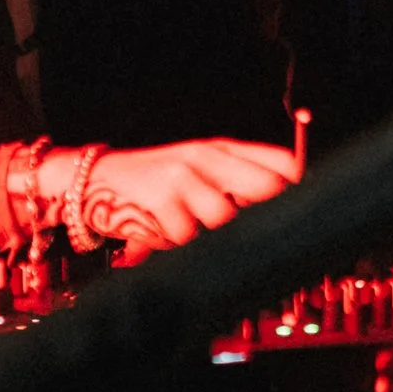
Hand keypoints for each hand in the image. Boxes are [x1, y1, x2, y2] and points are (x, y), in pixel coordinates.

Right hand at [82, 138, 296, 260]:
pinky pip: (188, 237)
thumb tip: (283, 204)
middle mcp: (205, 157)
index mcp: (220, 149)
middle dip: (262, 213)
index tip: (298, 210)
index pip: (280, 162)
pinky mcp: (162, 200)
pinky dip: (176, 243)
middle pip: (266, 188)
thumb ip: (235, 181)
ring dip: (208, 234)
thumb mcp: (196, 169)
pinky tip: (160, 231)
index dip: (296, 188)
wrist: (94, 180)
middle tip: (246, 228)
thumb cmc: (153, 181)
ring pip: (226, 219)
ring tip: (187, 228)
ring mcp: (183, 176)